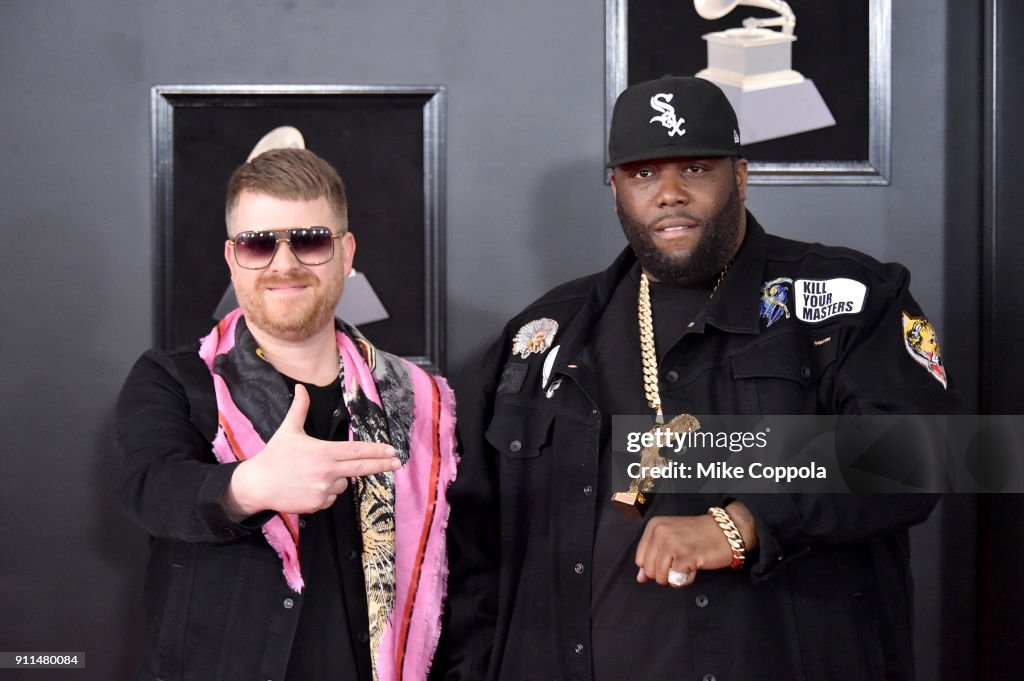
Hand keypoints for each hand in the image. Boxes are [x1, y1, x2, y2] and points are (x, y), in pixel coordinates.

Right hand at [223, 384, 400, 518]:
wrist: (257, 485)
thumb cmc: (274, 456)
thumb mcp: (288, 430)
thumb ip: (299, 409)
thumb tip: (300, 387)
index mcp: (324, 452)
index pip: (357, 451)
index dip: (377, 451)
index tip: (392, 450)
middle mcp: (327, 472)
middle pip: (361, 468)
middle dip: (382, 465)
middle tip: (397, 463)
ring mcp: (323, 490)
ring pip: (343, 484)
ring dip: (337, 479)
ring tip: (314, 474)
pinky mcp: (317, 505)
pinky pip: (331, 498)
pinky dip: (326, 492)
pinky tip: (309, 486)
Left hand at [634, 502, 756, 587]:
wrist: (725, 531)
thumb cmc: (698, 536)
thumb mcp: (671, 541)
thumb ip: (653, 557)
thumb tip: (640, 578)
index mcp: (654, 526)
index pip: (640, 559)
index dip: (654, 567)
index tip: (669, 561)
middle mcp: (661, 532)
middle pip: (649, 570)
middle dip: (663, 574)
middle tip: (679, 565)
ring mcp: (673, 543)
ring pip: (660, 577)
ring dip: (674, 578)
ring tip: (687, 565)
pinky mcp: (686, 555)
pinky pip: (676, 580)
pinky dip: (686, 579)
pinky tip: (694, 567)